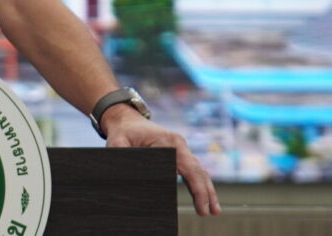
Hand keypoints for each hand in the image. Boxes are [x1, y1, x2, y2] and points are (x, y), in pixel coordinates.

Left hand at [101, 104, 221, 216]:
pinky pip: (193, 169)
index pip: (188, 167)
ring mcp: (180, 148)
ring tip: (214, 210)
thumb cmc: (122, 131)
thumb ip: (123, 157)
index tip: (200, 205)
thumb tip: (130, 177)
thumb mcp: (118, 143)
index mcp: (168, 141)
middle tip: (210, 212)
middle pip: (197, 170)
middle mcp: (178, 144)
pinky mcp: (178, 153)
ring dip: (207, 190)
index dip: (195, 187)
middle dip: (205, 192)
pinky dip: (200, 183)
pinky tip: (205, 198)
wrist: (126, 119)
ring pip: (199, 170)